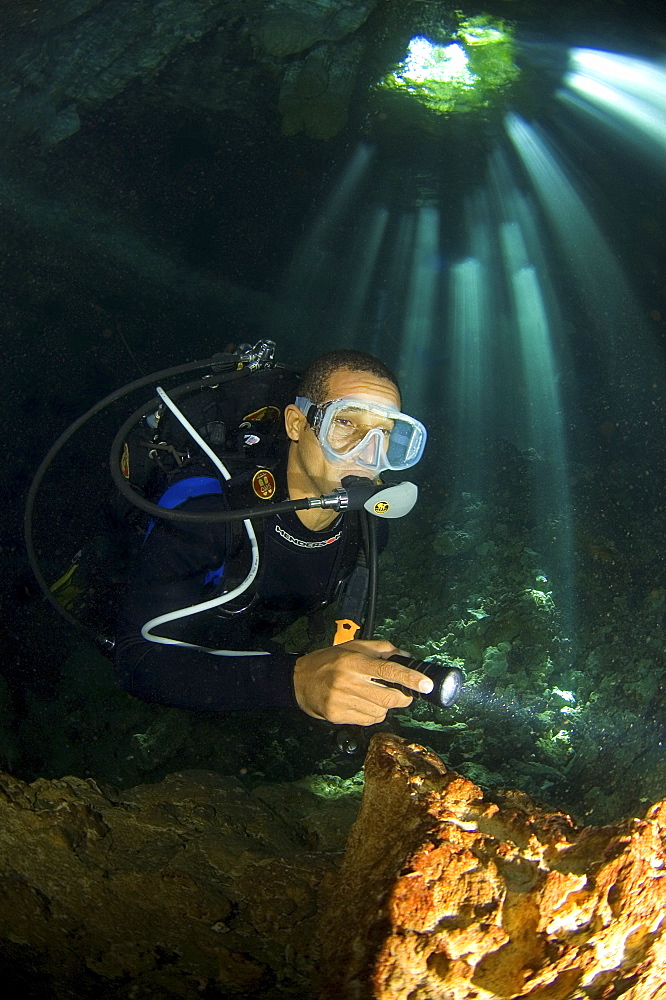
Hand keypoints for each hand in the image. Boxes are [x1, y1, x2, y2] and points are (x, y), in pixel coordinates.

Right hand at [293, 639, 433, 725]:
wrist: (299, 680)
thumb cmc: (329, 661)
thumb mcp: (353, 647)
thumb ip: (382, 649)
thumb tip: (407, 657)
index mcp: (354, 661)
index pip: (388, 670)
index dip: (410, 678)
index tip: (426, 685)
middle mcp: (348, 682)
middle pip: (389, 697)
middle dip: (402, 697)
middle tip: (403, 693)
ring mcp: (342, 701)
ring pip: (380, 712)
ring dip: (385, 706)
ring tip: (374, 695)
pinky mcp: (337, 716)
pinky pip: (368, 721)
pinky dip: (373, 715)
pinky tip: (363, 704)